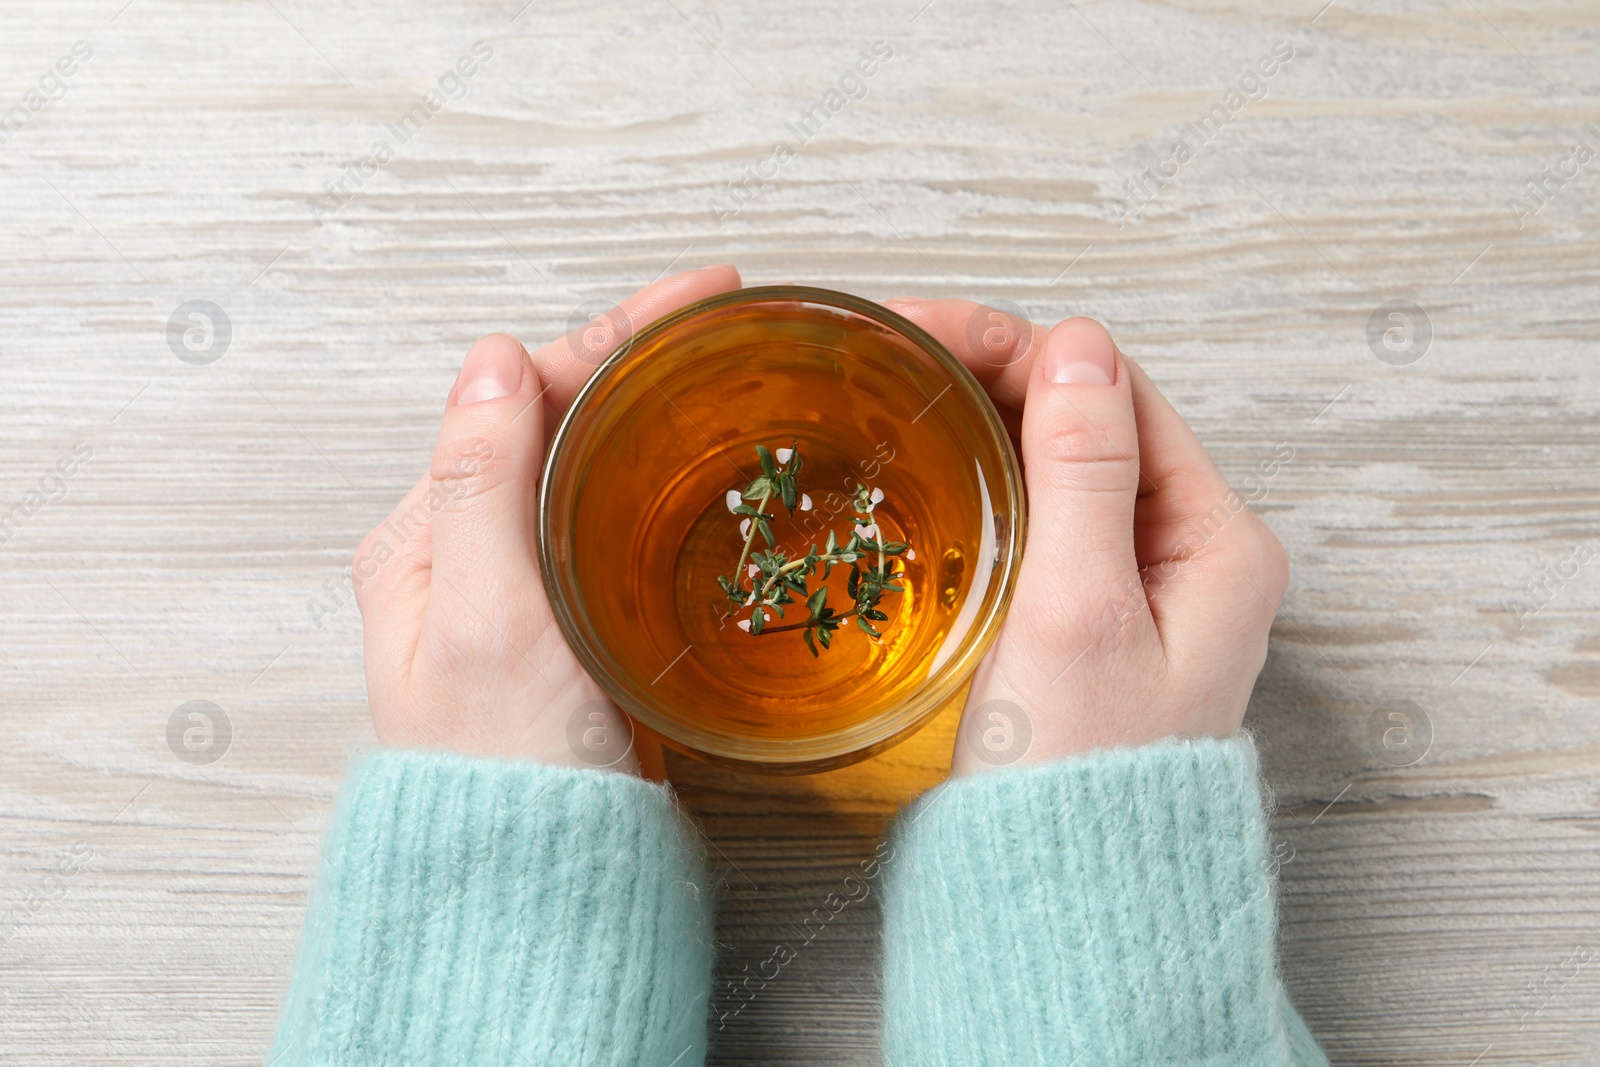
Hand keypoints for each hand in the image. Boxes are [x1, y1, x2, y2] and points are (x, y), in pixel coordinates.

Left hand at [354, 265, 742, 769]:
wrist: (541, 884)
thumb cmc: (509, 771)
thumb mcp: (490, 617)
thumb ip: (481, 486)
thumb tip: (489, 358)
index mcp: (427, 538)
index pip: (519, 397)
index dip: (612, 335)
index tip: (699, 295)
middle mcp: (466, 554)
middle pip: (557, 419)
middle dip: (638, 357)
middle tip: (725, 314)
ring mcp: (523, 588)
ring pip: (590, 467)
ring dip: (651, 409)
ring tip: (722, 367)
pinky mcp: (572, 625)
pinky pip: (614, 523)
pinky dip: (659, 478)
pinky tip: (705, 464)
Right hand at [882, 299, 1288, 773]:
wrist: (1060, 905)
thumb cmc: (1077, 777)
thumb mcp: (1079, 611)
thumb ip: (1083, 473)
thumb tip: (1077, 344)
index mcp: (1218, 543)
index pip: (1119, 393)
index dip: (1022, 348)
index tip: (924, 331)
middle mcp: (1191, 556)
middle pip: (1092, 421)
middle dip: (996, 373)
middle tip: (894, 351)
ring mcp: (1140, 589)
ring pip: (1061, 466)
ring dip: (987, 420)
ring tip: (900, 390)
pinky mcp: (1089, 621)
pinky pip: (1042, 519)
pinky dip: (987, 480)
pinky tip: (932, 468)